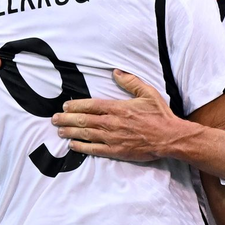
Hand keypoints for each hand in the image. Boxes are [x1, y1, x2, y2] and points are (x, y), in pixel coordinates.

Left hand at [53, 70, 186, 161]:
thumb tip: (116, 72)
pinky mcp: (116, 151)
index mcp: (118, 107)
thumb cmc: (160, 115)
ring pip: (85, 134)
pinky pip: (94, 149)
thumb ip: (130, 82)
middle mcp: (112, 122)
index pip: (90, 105)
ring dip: (70, 132)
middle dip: (66, 119)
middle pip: (83, 120)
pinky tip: (72, 145)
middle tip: (54, 119)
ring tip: (59, 131)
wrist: (170, 137)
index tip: (65, 105)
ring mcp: (112, 138)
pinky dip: (81, 147)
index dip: (75, 105)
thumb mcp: (147, 93)